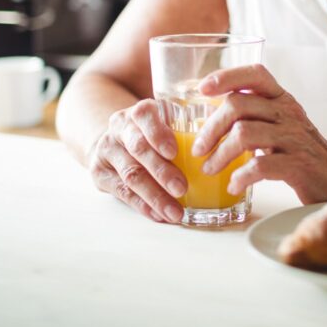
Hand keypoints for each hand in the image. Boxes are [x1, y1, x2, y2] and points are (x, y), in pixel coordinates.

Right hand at [88, 99, 187, 222]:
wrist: (112, 139)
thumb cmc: (152, 131)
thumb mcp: (166, 119)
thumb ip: (192, 122)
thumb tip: (227, 130)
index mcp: (139, 111)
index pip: (145, 117)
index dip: (158, 134)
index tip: (174, 151)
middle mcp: (119, 128)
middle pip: (139, 149)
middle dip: (161, 171)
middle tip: (182, 188)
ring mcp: (107, 150)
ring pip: (130, 174)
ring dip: (154, 196)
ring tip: (175, 212)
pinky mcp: (99, 173)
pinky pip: (122, 192)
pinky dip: (142, 205)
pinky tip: (159, 215)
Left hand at [192, 64, 326, 203]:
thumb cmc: (300, 150)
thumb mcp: (281, 123)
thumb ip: (254, 114)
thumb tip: (209, 115)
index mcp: (282, 100)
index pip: (255, 74)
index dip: (226, 76)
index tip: (202, 89)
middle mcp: (288, 113)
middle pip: (238, 105)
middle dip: (210, 128)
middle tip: (198, 148)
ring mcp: (294, 138)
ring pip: (244, 135)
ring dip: (220, 155)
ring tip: (210, 169)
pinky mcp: (298, 165)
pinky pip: (260, 166)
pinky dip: (240, 177)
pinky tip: (234, 185)